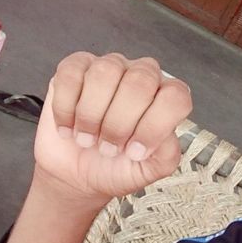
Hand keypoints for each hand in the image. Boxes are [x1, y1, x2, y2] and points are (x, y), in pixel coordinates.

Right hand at [34, 52, 191, 200]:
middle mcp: (143, 76)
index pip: (175, 97)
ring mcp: (110, 68)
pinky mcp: (75, 69)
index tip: (136, 152)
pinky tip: (68, 127)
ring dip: (91, 115)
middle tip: (109, 148)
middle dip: (119, 123)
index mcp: (167, 98)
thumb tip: (164, 134)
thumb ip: (167, 153)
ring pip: (105, 72)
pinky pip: (71, 75)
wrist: (76, 175)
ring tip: (87, 138)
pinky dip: (65, 108)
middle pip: (140, 81)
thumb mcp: (150, 169)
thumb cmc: (117, 166)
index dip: (154, 126)